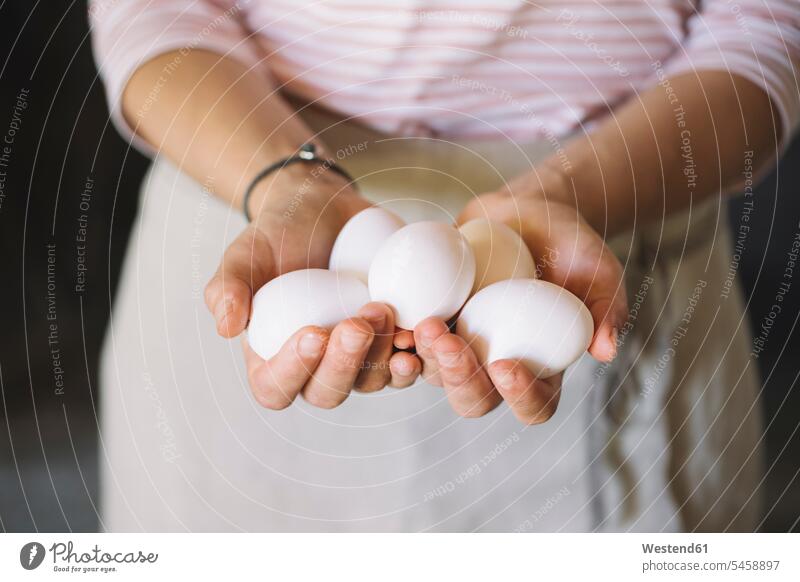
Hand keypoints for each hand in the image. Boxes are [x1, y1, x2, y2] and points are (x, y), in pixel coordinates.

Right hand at [204, 165, 420, 409]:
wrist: (325, 210)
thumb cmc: (279, 233)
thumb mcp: (247, 251)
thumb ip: (228, 286)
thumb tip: (225, 328)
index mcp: (272, 356)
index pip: (275, 387)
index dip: (292, 372)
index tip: (312, 334)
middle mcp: (315, 366)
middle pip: (328, 392)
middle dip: (345, 363)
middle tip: (357, 322)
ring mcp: (357, 358)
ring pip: (372, 382)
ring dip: (382, 356)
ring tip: (384, 310)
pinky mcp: (391, 342)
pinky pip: (407, 363)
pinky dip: (417, 353)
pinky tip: (423, 331)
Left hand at [413, 170, 627, 423]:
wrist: (526, 213)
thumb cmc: (570, 245)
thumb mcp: (598, 269)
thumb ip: (607, 306)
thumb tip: (606, 352)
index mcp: (542, 370)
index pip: (535, 405)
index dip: (521, 397)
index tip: (506, 364)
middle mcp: (497, 368)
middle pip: (475, 400)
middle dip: (460, 380)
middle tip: (448, 343)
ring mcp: (462, 347)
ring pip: (436, 375)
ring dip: (425, 358)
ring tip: (421, 323)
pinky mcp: (433, 320)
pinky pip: (410, 340)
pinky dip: (399, 335)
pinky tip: (389, 316)